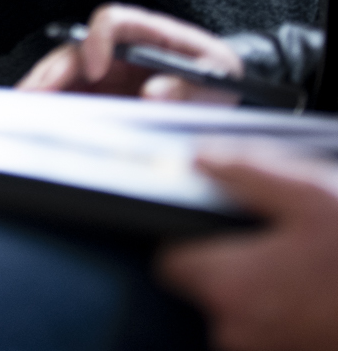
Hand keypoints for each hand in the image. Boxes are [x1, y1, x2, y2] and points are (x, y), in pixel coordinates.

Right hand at [18, 3, 243, 101]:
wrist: (217, 84)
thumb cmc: (217, 72)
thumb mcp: (215, 77)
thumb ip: (189, 86)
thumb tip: (155, 94)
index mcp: (147, 30)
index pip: (112, 20)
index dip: (98, 41)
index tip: (96, 69)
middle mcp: (118, 45)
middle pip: (74, 48)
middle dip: (52, 72)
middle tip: (35, 96)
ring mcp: (104, 66)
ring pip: (63, 70)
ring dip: (42, 89)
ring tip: (23, 111)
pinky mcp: (98, 88)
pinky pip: (69, 92)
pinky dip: (51, 104)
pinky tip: (37, 119)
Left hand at [157, 145, 337, 350]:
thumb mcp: (311, 194)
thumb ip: (244, 175)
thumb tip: (198, 161)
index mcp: (230, 285)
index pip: (171, 262)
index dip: (189, 240)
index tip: (216, 230)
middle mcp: (238, 332)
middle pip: (210, 293)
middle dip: (237, 268)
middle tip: (283, 246)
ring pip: (248, 318)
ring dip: (272, 296)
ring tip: (315, 271)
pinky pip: (278, 336)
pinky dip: (293, 317)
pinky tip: (324, 297)